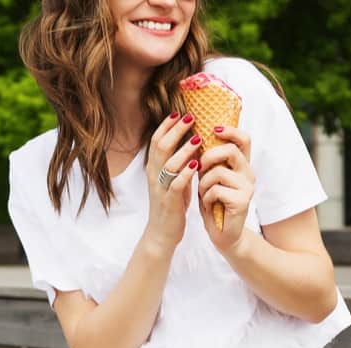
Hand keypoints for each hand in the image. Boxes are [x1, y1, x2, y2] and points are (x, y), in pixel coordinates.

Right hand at [144, 112, 201, 249]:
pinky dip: (186, 173)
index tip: (179, 112)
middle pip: (160, 146)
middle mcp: (154, 175)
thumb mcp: (174, 179)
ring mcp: (160, 188)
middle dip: (175, 130)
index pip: (156, 140)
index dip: (167, 125)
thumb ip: (180, 162)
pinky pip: (176, 184)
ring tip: (197, 138)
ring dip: (183, 149)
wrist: (162, 233)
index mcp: (154, 168)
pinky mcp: (169, 201)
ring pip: (168, 163)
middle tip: (190, 117)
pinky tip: (197, 164)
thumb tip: (193, 142)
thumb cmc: (171, 205)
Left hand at [196, 126, 254, 253]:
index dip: (230, 130)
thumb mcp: (210, 177)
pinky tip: (209, 205)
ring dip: (203, 183)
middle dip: (209, 157)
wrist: (222, 233)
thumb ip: (210, 159)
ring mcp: (247, 187)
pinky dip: (206, 198)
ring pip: (218, 172)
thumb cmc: (214, 202)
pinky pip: (216, 190)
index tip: (214, 129)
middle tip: (200, 168)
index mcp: (242, 164)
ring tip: (204, 193)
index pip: (244, 139)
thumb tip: (198, 136)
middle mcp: (248, 173)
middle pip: (230, 150)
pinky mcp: (242, 201)